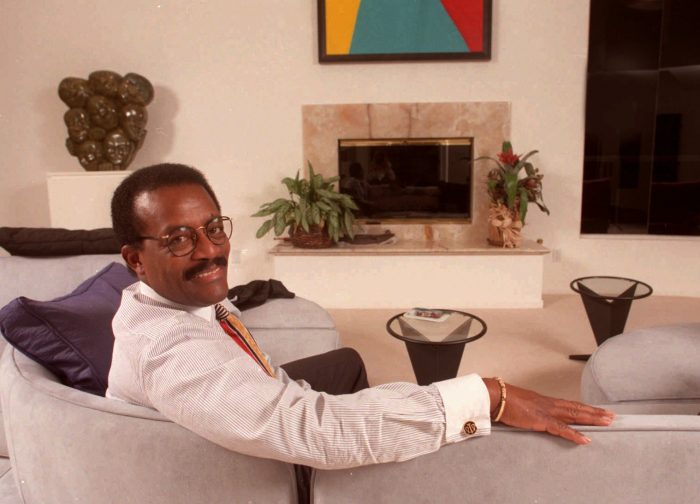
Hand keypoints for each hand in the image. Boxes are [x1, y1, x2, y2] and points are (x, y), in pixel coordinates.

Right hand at [483, 378, 614, 444]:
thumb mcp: (522, 405)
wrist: (495, 396)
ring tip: (606, 422)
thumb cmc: (504, 401)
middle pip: (577, 408)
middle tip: (611, 416)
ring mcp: (546, 411)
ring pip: (574, 415)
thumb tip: (533, 416)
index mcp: (545, 401)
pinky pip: (561, 429)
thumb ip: (531, 411)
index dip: (585, 408)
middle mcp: (549, 404)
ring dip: (591, 419)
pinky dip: (575, 434)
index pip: (570, 404)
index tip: (598, 410)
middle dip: (595, 412)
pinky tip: (585, 439)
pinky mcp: (541, 420)